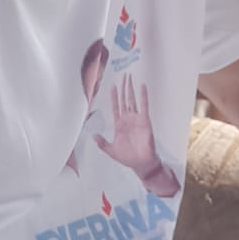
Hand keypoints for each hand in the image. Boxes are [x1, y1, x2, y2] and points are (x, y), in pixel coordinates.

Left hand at [94, 76, 179, 195]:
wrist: (141, 163)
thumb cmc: (128, 158)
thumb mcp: (111, 150)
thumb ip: (102, 143)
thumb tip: (93, 136)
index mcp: (119, 125)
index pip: (116, 107)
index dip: (114, 97)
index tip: (112, 86)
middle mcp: (128, 119)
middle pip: (125, 100)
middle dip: (124, 88)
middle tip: (124, 76)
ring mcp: (136, 119)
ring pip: (133, 100)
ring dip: (131, 89)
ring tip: (130, 77)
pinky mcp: (145, 121)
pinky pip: (144, 106)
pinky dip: (143, 96)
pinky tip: (142, 86)